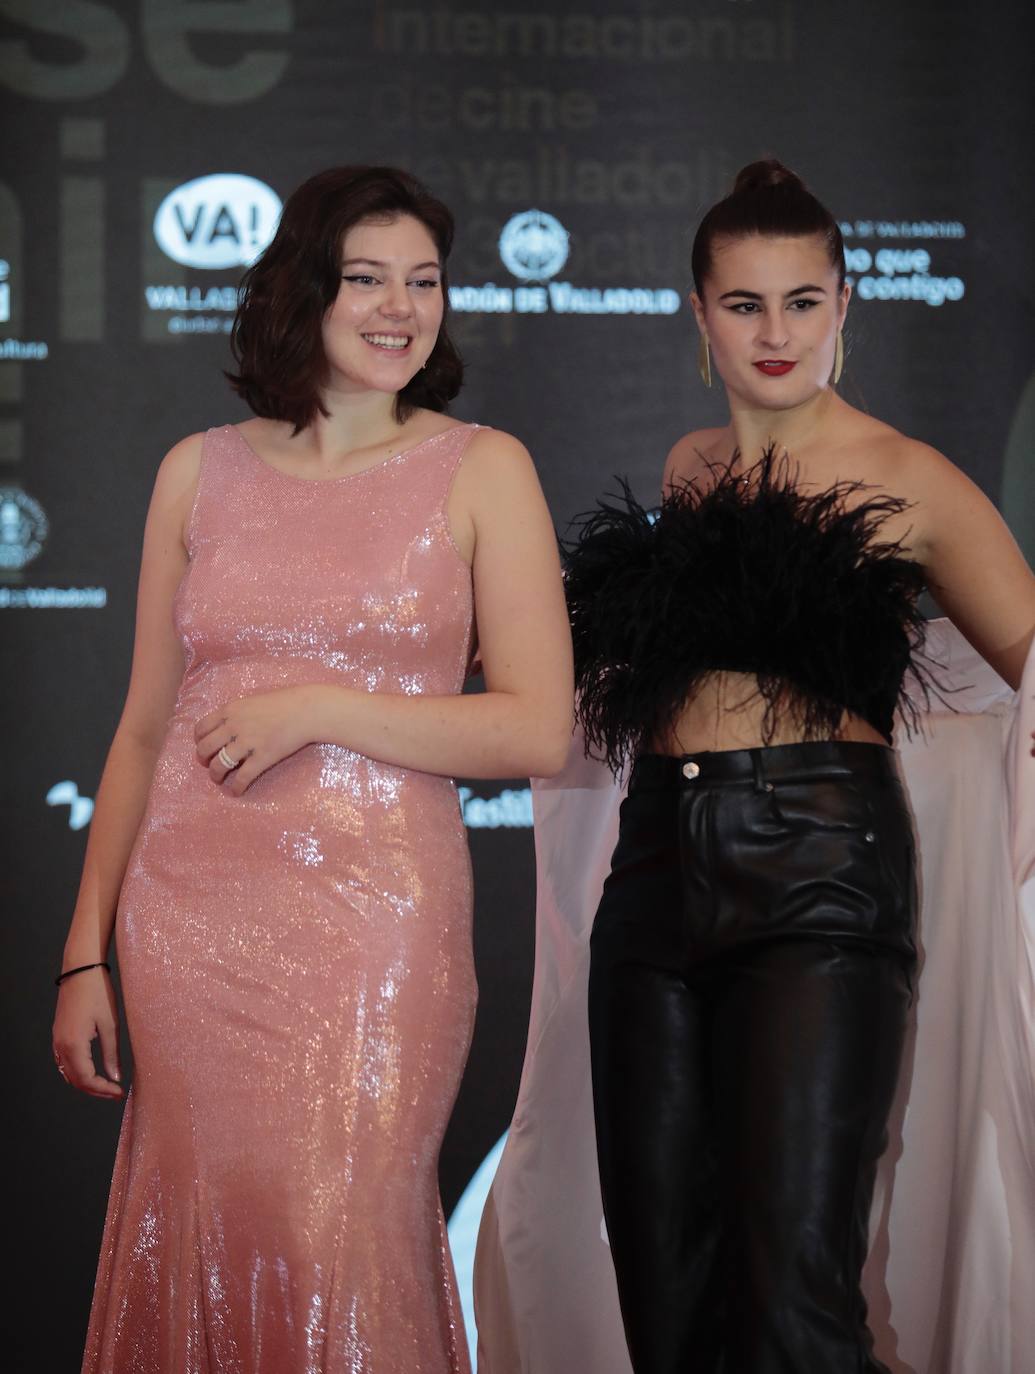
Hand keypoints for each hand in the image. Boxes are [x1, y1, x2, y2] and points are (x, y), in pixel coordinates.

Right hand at [52, 967, 123, 1098]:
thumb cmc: (99, 992)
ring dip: (85, 1082)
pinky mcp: (58, 1033)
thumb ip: (112, 1053)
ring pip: (67, 1073)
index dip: (103, 1090)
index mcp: (74, 1044)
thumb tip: (115, 1078)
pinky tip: (92, 1071)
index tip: (120, 1093)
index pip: (87, 1079)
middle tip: (115, 1093)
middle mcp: (61, 1045)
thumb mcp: (110, 1024)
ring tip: (107, 1085)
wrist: (82, 968)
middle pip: (75, 1080)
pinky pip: (63, 1061)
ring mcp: (57, 1039)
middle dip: (95, 1090)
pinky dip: (76, 1071)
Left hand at [194, 687, 314, 794]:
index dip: (199, 740)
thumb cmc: (285, 702)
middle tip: (208, 764)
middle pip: (205, 747)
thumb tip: (227, 725)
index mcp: (231, 710)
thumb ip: (238, 713)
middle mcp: (235, 726)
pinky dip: (236, 787)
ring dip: (215, 775)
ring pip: (219, 764)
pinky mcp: (263, 757)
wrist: (308, 710)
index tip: (203, 746)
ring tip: (219, 779)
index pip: (201, 728)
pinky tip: (236, 791)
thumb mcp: (254, 700)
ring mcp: (248, 742)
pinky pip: (243, 777)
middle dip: (203, 759)